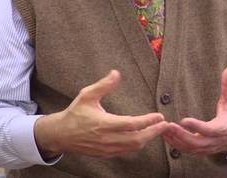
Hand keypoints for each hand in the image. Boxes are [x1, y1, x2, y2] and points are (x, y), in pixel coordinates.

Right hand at [34, 70, 167, 158]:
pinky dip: (137, 145)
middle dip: (153, 132)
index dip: (148, 121)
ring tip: (157, 130)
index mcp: (104, 124)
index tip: (159, 116)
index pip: (132, 124)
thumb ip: (103, 85)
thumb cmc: (75, 113)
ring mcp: (107, 148)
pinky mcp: (106, 153)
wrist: (61, 135)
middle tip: (165, 125)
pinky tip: (143, 137)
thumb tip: (116, 73)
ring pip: (133, 147)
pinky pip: (126, 151)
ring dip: (147, 139)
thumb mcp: (87, 95)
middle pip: (137, 139)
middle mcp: (107, 138)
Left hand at [162, 64, 226, 154]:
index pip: (209, 129)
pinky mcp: (202, 151)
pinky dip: (176, 144)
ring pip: (190, 148)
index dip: (197, 126)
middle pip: (196, 142)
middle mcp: (215, 140)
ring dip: (175, 140)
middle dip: (180, 135)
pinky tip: (167, 136)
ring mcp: (208, 148)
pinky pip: (187, 150)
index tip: (184, 120)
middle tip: (167, 125)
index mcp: (223, 127)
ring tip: (163, 129)